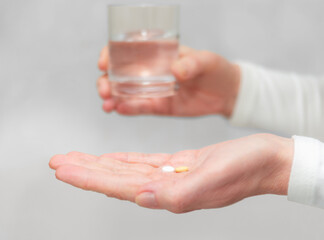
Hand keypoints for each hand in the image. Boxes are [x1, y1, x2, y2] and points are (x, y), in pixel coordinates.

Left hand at [49, 134, 292, 212]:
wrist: (266, 160)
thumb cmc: (246, 169)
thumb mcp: (214, 180)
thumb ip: (178, 195)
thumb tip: (142, 199)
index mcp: (170, 194)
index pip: (119, 186)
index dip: (89, 178)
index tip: (62, 169)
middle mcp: (165, 187)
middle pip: (116, 178)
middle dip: (85, 170)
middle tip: (57, 161)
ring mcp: (171, 175)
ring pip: (126, 169)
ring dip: (100, 163)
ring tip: (76, 158)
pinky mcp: (180, 163)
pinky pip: (144, 162)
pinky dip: (125, 159)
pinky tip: (112, 158)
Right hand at [97, 46, 239, 116]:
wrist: (227, 93)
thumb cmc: (216, 69)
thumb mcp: (206, 61)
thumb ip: (192, 63)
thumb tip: (176, 70)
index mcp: (157, 54)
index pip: (127, 51)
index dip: (110, 55)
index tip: (103, 63)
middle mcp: (150, 72)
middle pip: (119, 74)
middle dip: (106, 81)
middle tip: (104, 90)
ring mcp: (153, 90)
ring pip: (125, 93)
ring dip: (112, 98)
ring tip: (107, 104)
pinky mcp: (159, 106)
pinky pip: (140, 108)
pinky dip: (128, 109)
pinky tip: (118, 110)